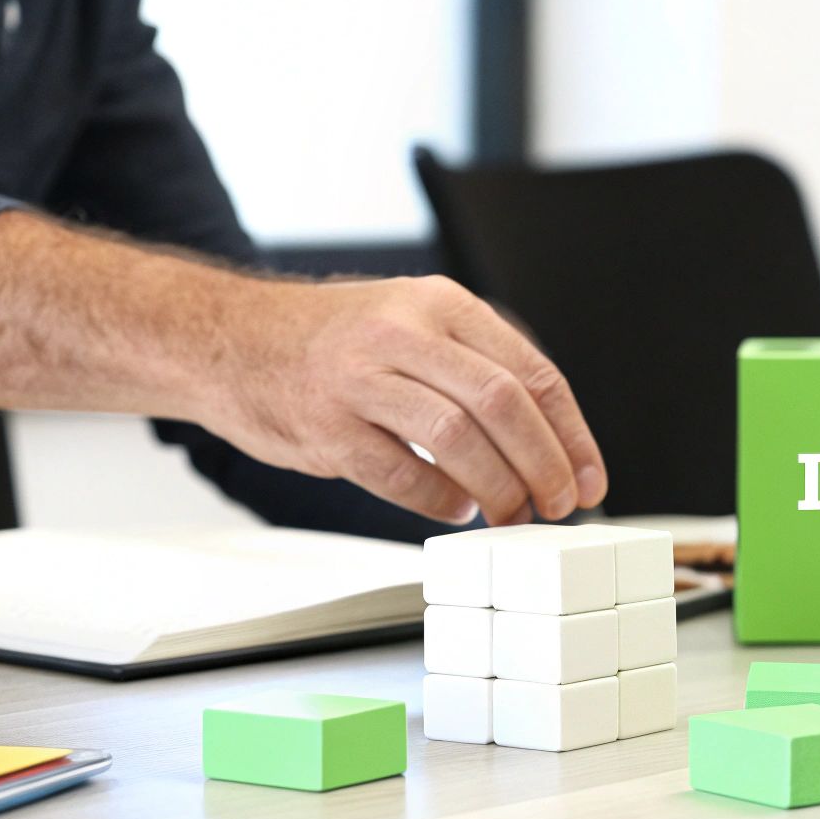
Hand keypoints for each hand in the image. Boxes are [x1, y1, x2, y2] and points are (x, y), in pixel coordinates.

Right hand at [198, 274, 608, 525]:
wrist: (229, 340)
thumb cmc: (334, 343)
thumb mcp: (411, 322)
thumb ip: (473, 365)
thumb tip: (548, 437)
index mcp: (440, 303)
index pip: (531, 371)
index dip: (571, 433)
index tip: (590, 478)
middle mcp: (403, 331)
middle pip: (504, 404)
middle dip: (545, 465)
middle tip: (559, 506)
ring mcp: (361, 378)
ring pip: (458, 438)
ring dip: (499, 488)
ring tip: (511, 515)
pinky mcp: (327, 427)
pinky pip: (402, 475)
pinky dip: (441, 501)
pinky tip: (456, 509)